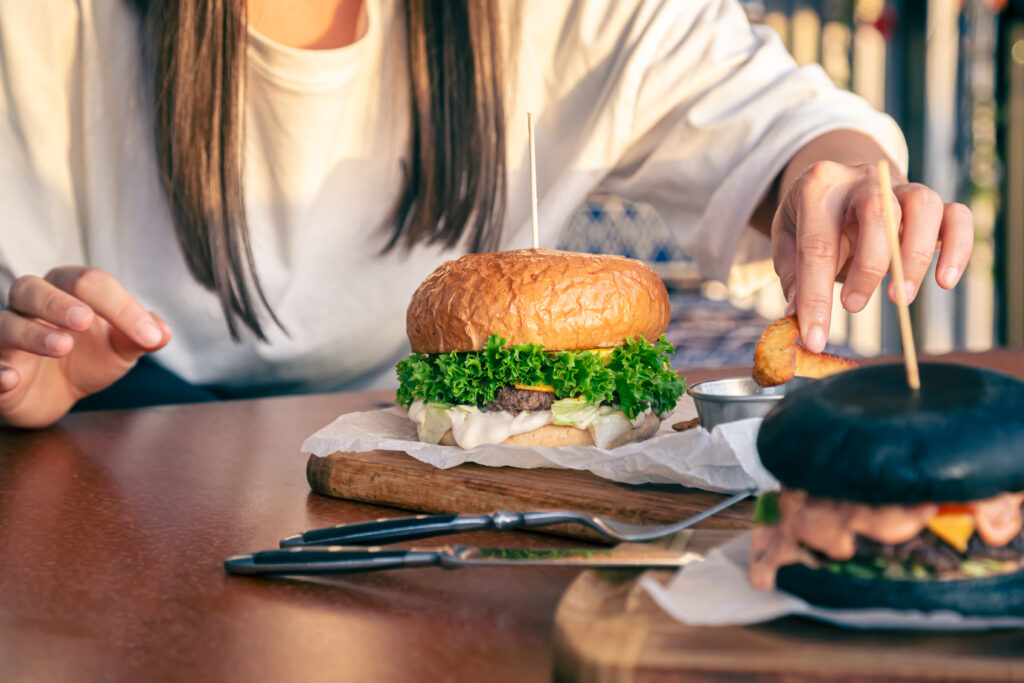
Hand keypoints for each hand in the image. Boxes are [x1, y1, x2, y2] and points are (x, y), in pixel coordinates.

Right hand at [0, 267, 171, 427]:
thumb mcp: (120, 348)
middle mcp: (30, 307)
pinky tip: (11, 378)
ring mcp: (7, 337)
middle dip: (57, 303)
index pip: (89, 283)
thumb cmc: (88, 358)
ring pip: (5, 324)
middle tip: (85, 320)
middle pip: (32, 289)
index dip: (121, 306)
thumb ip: (140, 337)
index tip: (150, 335)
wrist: (58, 394)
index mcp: (66, 291)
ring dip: (32, 334)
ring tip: (63, 346)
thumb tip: (163, 332)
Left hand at [771, 161, 973, 352]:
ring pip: (923, 207)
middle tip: (852, 307)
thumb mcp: (787, 242)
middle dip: (868, 268)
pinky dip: (958, 248)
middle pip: (877, 212)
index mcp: (818, 187)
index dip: (815, 297)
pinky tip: (944, 282)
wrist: (840, 185)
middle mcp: (864, 179)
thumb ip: (794, 278)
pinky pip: (957, 216)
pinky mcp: (933, 202)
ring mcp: (902, 185)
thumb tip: (796, 319)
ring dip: (914, 257)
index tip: (815, 339)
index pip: (817, 245)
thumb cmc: (810, 222)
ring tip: (899, 298)